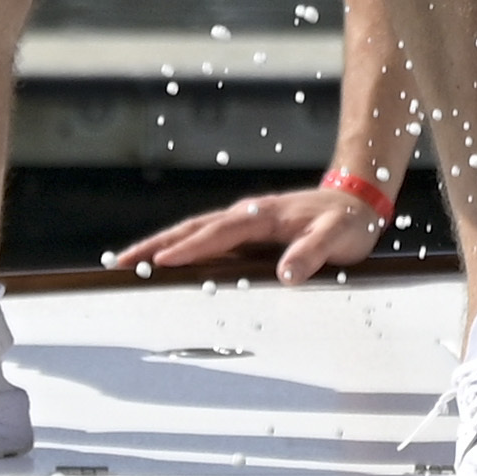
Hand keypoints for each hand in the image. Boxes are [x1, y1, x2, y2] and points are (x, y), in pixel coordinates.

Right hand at [106, 174, 391, 281]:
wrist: (357, 200)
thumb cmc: (347, 223)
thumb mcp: (337, 238)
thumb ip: (312, 254)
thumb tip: (285, 275)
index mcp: (263, 216)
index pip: (219, 233)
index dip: (190, 248)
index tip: (160, 263)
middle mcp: (246, 216)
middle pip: (192, 229)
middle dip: (155, 246)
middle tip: (120, 265)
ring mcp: (243, 223)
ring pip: (193, 232)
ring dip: (160, 246)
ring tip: (127, 265)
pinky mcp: (245, 232)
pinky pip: (205, 240)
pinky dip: (180, 249)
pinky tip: (164, 265)